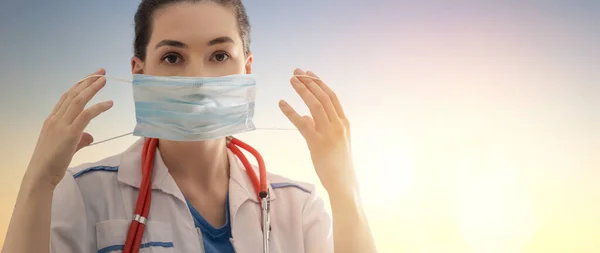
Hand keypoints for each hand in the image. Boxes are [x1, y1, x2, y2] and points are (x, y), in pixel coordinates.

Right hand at [26, 69, 112, 186]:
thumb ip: (80, 139)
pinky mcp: (69, 134)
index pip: (66, 97)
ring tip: (104, 80)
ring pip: (78, 100)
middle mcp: (55, 119)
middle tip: (101, 72)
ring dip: (92, 88)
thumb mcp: (68, 147)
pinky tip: (109, 103)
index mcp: (52, 119)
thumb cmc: (52, 163)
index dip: (79, 86)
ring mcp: (61, 125)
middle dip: (87, 81)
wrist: (41, 175)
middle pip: (73, 94)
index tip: (91, 77)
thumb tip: (90, 137)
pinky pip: (86, 115)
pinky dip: (98, 107)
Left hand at [279, 68, 357, 194]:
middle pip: (323, 97)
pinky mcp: (317, 143)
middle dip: (309, 82)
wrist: (344, 182)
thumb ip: (322, 126)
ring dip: (302, 90)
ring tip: (291, 80)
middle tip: (296, 72)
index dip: (320, 83)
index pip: (332, 97)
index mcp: (344, 122)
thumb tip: (306, 115)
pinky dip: (290, 111)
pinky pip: (302, 123)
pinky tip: (281, 103)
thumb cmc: (338, 163)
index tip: (309, 73)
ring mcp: (329, 133)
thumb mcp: (335, 141)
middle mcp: (338, 124)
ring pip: (315, 105)